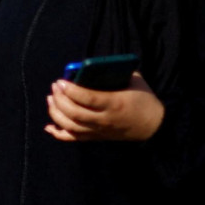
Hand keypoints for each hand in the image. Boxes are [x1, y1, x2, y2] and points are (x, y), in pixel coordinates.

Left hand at [44, 72, 164, 141]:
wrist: (154, 126)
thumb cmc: (143, 99)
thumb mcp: (134, 80)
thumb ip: (116, 72)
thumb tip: (93, 65)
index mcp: (114, 103)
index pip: (87, 98)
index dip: (71, 90)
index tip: (60, 81)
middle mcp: (105, 119)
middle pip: (75, 113)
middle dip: (60, 99)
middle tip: (54, 86)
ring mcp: (100, 130)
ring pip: (71, 126)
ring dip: (56, 112)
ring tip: (50, 98)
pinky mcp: (97, 137)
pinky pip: (74, 138)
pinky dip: (59, 133)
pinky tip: (49, 126)